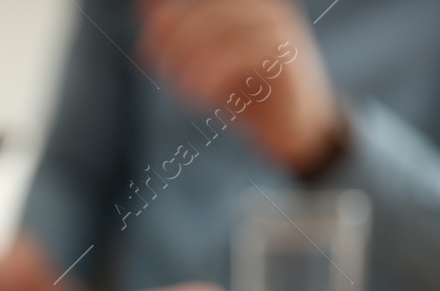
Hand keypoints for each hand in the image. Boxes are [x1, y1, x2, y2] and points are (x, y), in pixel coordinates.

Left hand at [140, 0, 344, 175]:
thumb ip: (181, 34)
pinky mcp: (286, 55)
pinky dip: (214, 74)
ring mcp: (279, 28)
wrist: (294, 129)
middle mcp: (265, 9)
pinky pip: (242, 53)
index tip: (147, 51)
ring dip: (193, 60)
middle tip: (161, 70)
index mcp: (246, 5)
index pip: (201, 3)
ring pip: (224, 29)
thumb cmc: (248, 93)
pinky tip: (202, 96)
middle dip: (176, 41)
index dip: (168, 21)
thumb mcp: (208, 61)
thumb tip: (145, 8)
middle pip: (209, 11)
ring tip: (183, 89)